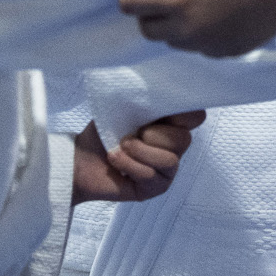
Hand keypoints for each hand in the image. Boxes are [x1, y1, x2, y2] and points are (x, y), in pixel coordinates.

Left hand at [72, 110, 206, 202]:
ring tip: (120, 147)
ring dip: (138, 151)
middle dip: (153, 135)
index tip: (160, 112)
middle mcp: (174, 146)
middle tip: (131, 134)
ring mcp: (167, 170)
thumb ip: (146, 97)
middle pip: (184, 139)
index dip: (182, 114)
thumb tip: (161, 87)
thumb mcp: (124, 106)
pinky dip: (129, 165)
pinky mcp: (156, 188)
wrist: (80, 157)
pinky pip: (151, 176)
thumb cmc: (104, 130)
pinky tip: (116, 161)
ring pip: (169, 160)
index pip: (196, 116)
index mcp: (171, 123)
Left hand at [121, 0, 275, 56]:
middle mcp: (185, 29)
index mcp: (176, 0)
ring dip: (172, 23)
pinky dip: (197, 33)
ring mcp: (205, 45)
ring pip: (171, 40)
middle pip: (146, 27)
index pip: (129, 5)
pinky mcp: (225, 53)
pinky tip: (216, 12)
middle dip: (148, 9)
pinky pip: (197, 47)